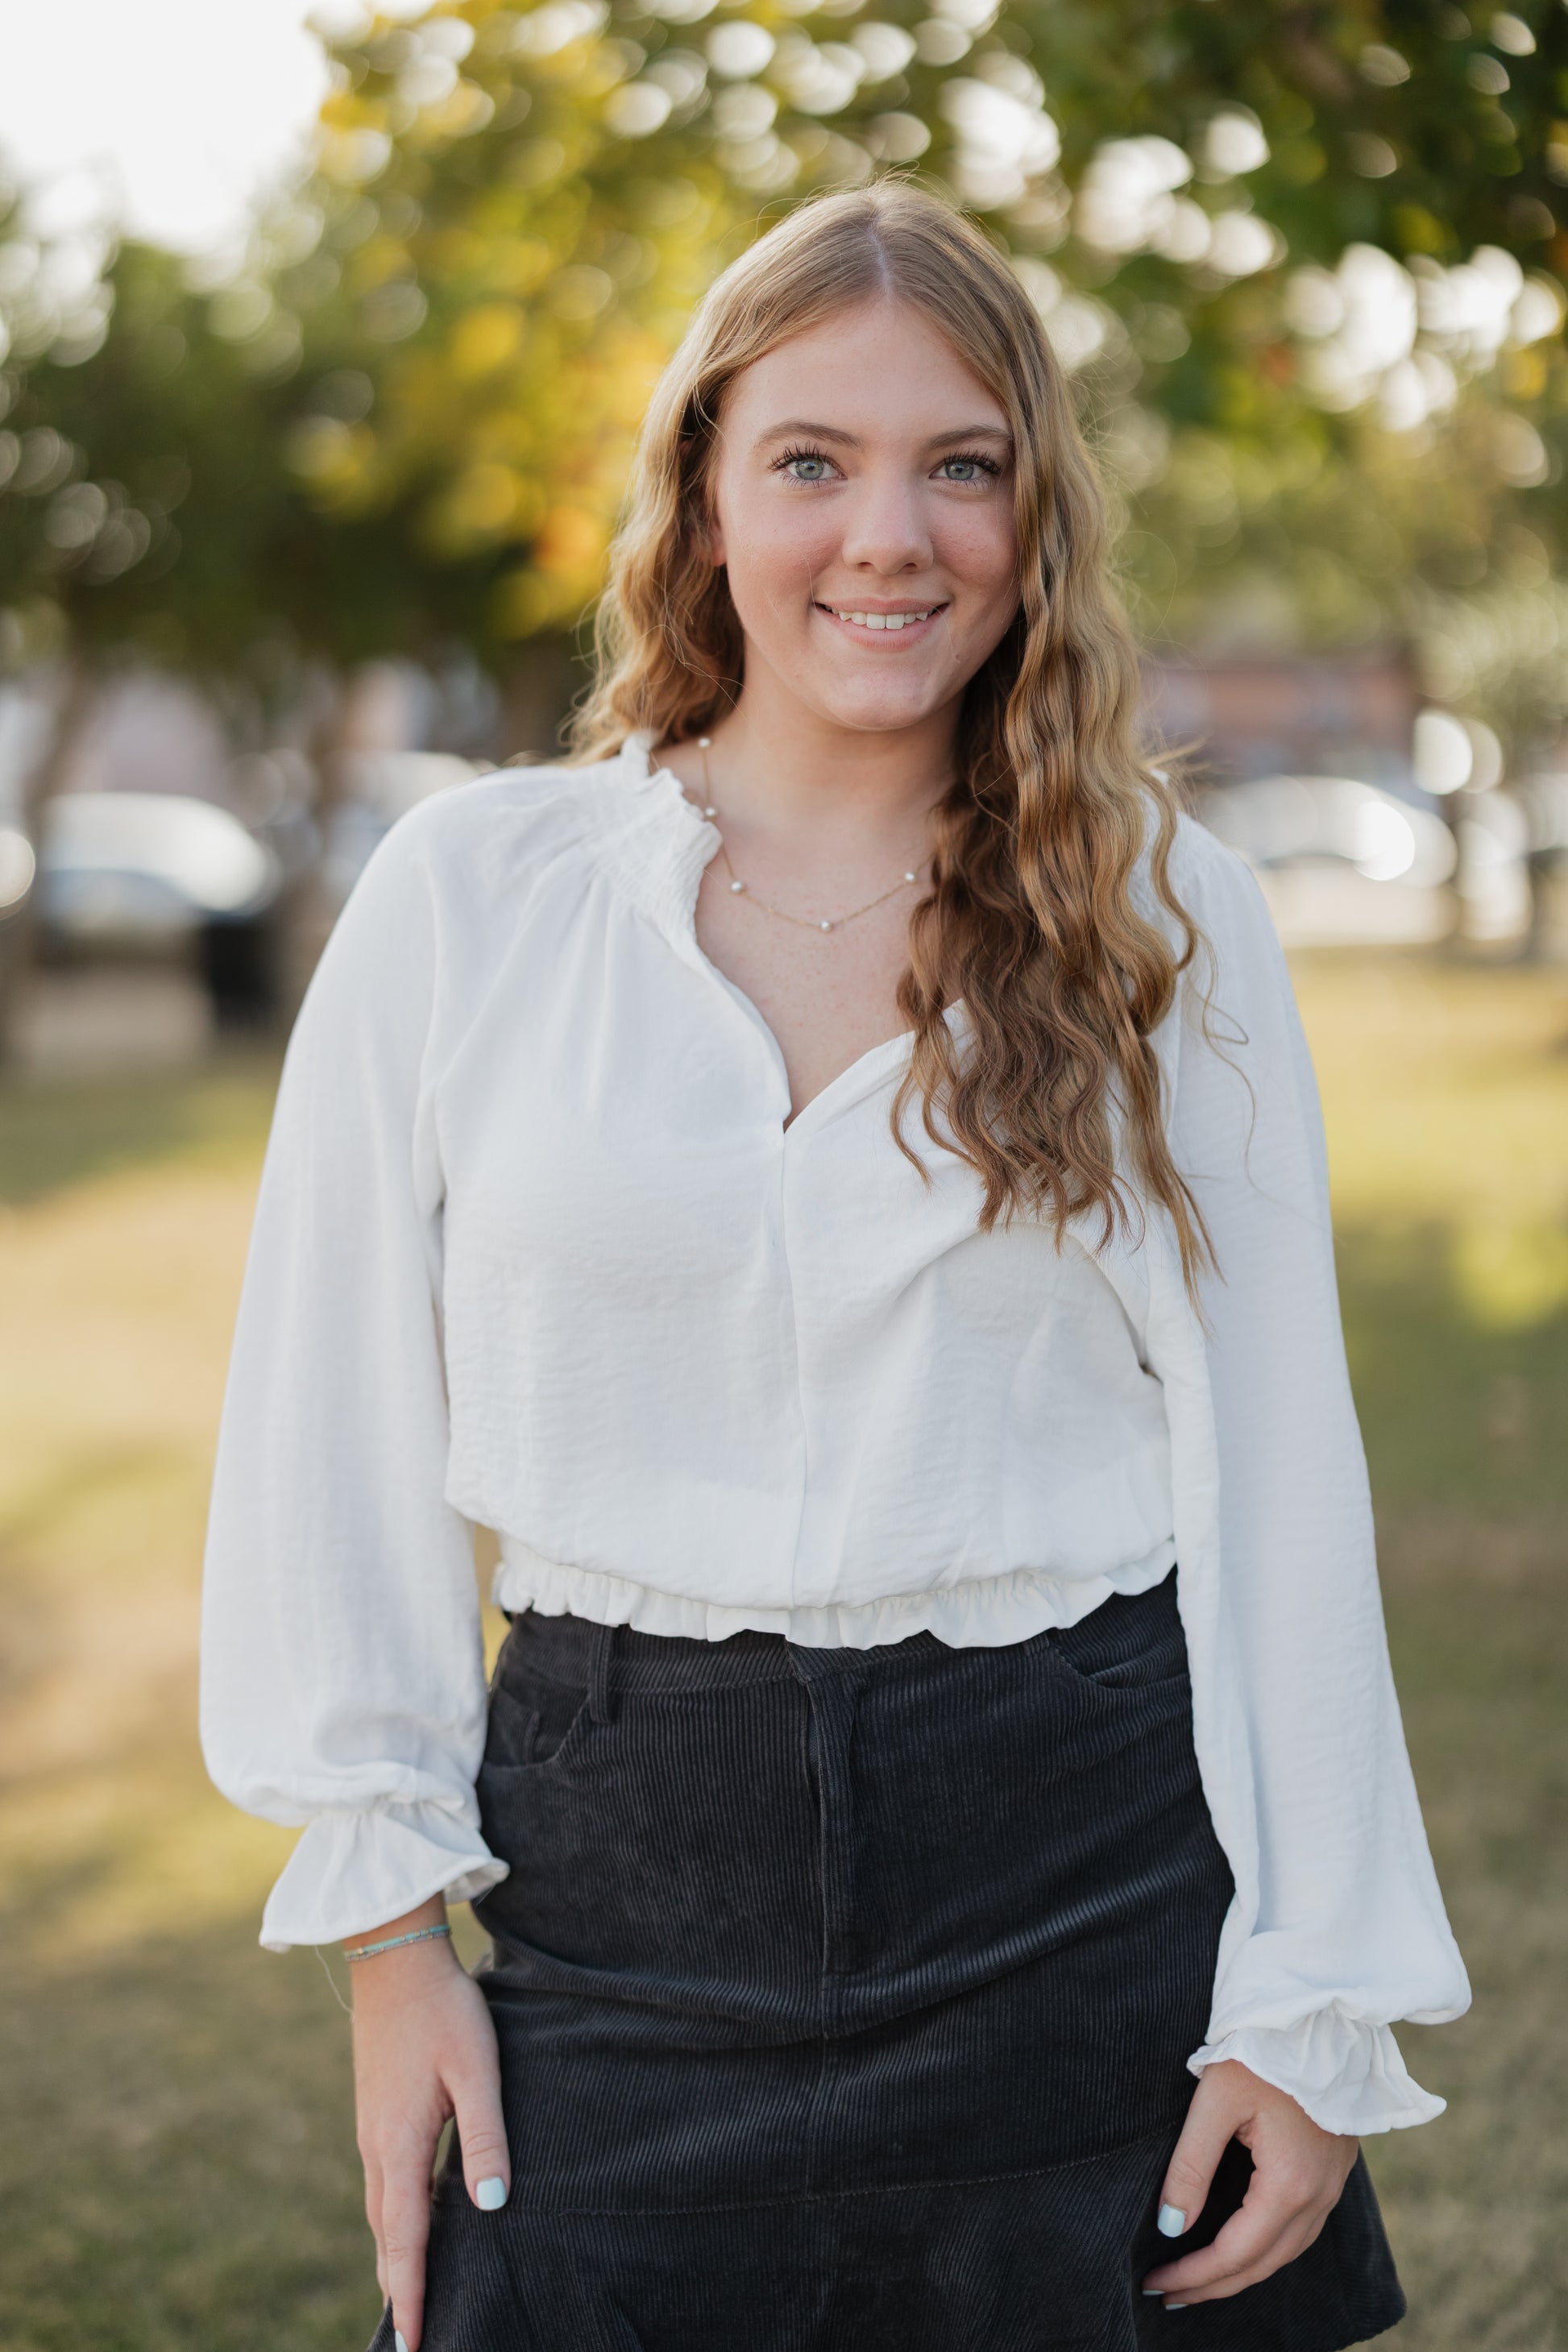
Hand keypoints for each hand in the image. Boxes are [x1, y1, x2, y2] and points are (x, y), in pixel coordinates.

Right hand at [349, 1901, 510, 2351]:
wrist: (394, 1957)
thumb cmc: (444, 2009)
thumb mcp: (477, 2069)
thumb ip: (484, 2138)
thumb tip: (492, 2208)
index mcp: (400, 2144)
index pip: (406, 2239)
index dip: (411, 2293)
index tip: (413, 2343)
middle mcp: (378, 2146)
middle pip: (388, 2235)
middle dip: (398, 2288)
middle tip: (410, 2339)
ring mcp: (372, 2129)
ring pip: (381, 2212)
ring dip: (394, 2257)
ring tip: (407, 2297)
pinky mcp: (376, 2113)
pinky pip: (382, 2185)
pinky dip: (392, 2222)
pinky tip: (407, 2225)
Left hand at [1142, 2060, 1357, 2308]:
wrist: (1319, 2013)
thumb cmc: (1262, 2048)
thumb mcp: (1215, 2100)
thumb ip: (1191, 2166)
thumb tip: (1170, 2227)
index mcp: (1291, 2183)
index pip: (1236, 2252)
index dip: (1195, 2275)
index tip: (1156, 2282)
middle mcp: (1320, 2195)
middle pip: (1263, 2262)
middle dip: (1214, 2284)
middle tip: (1169, 2293)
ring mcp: (1333, 2185)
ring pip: (1286, 2251)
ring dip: (1242, 2270)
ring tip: (1199, 2279)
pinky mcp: (1334, 2169)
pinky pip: (1302, 2229)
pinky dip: (1268, 2248)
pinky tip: (1243, 2245)